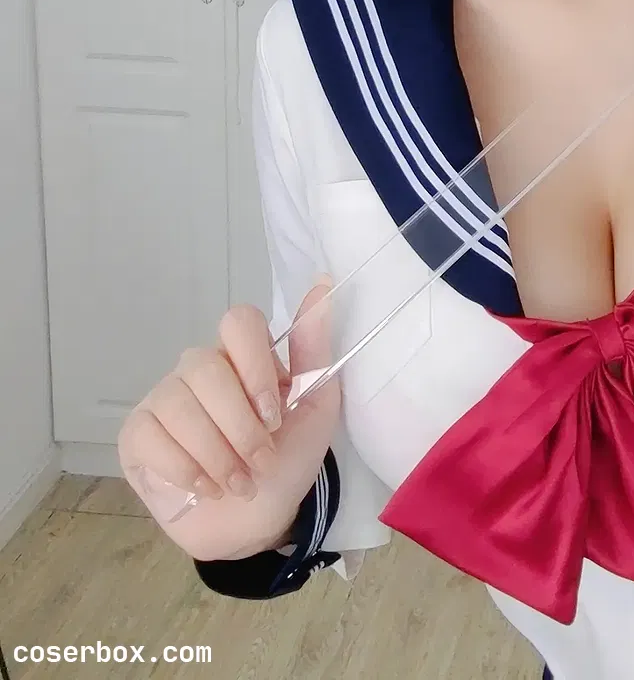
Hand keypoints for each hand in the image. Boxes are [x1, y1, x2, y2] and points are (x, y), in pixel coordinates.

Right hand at [117, 279, 340, 562]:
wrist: (258, 522)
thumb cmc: (287, 460)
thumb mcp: (316, 408)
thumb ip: (314, 350)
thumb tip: (323, 285)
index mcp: (244, 356)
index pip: (239, 321)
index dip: (254, 366)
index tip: (274, 414)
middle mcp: (199, 368)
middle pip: (206, 367)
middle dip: (239, 426)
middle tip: (261, 461)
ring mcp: (164, 399)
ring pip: (179, 404)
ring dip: (216, 454)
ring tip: (239, 483)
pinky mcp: (137, 435)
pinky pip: (149, 434)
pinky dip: (183, 467)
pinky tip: (205, 487)